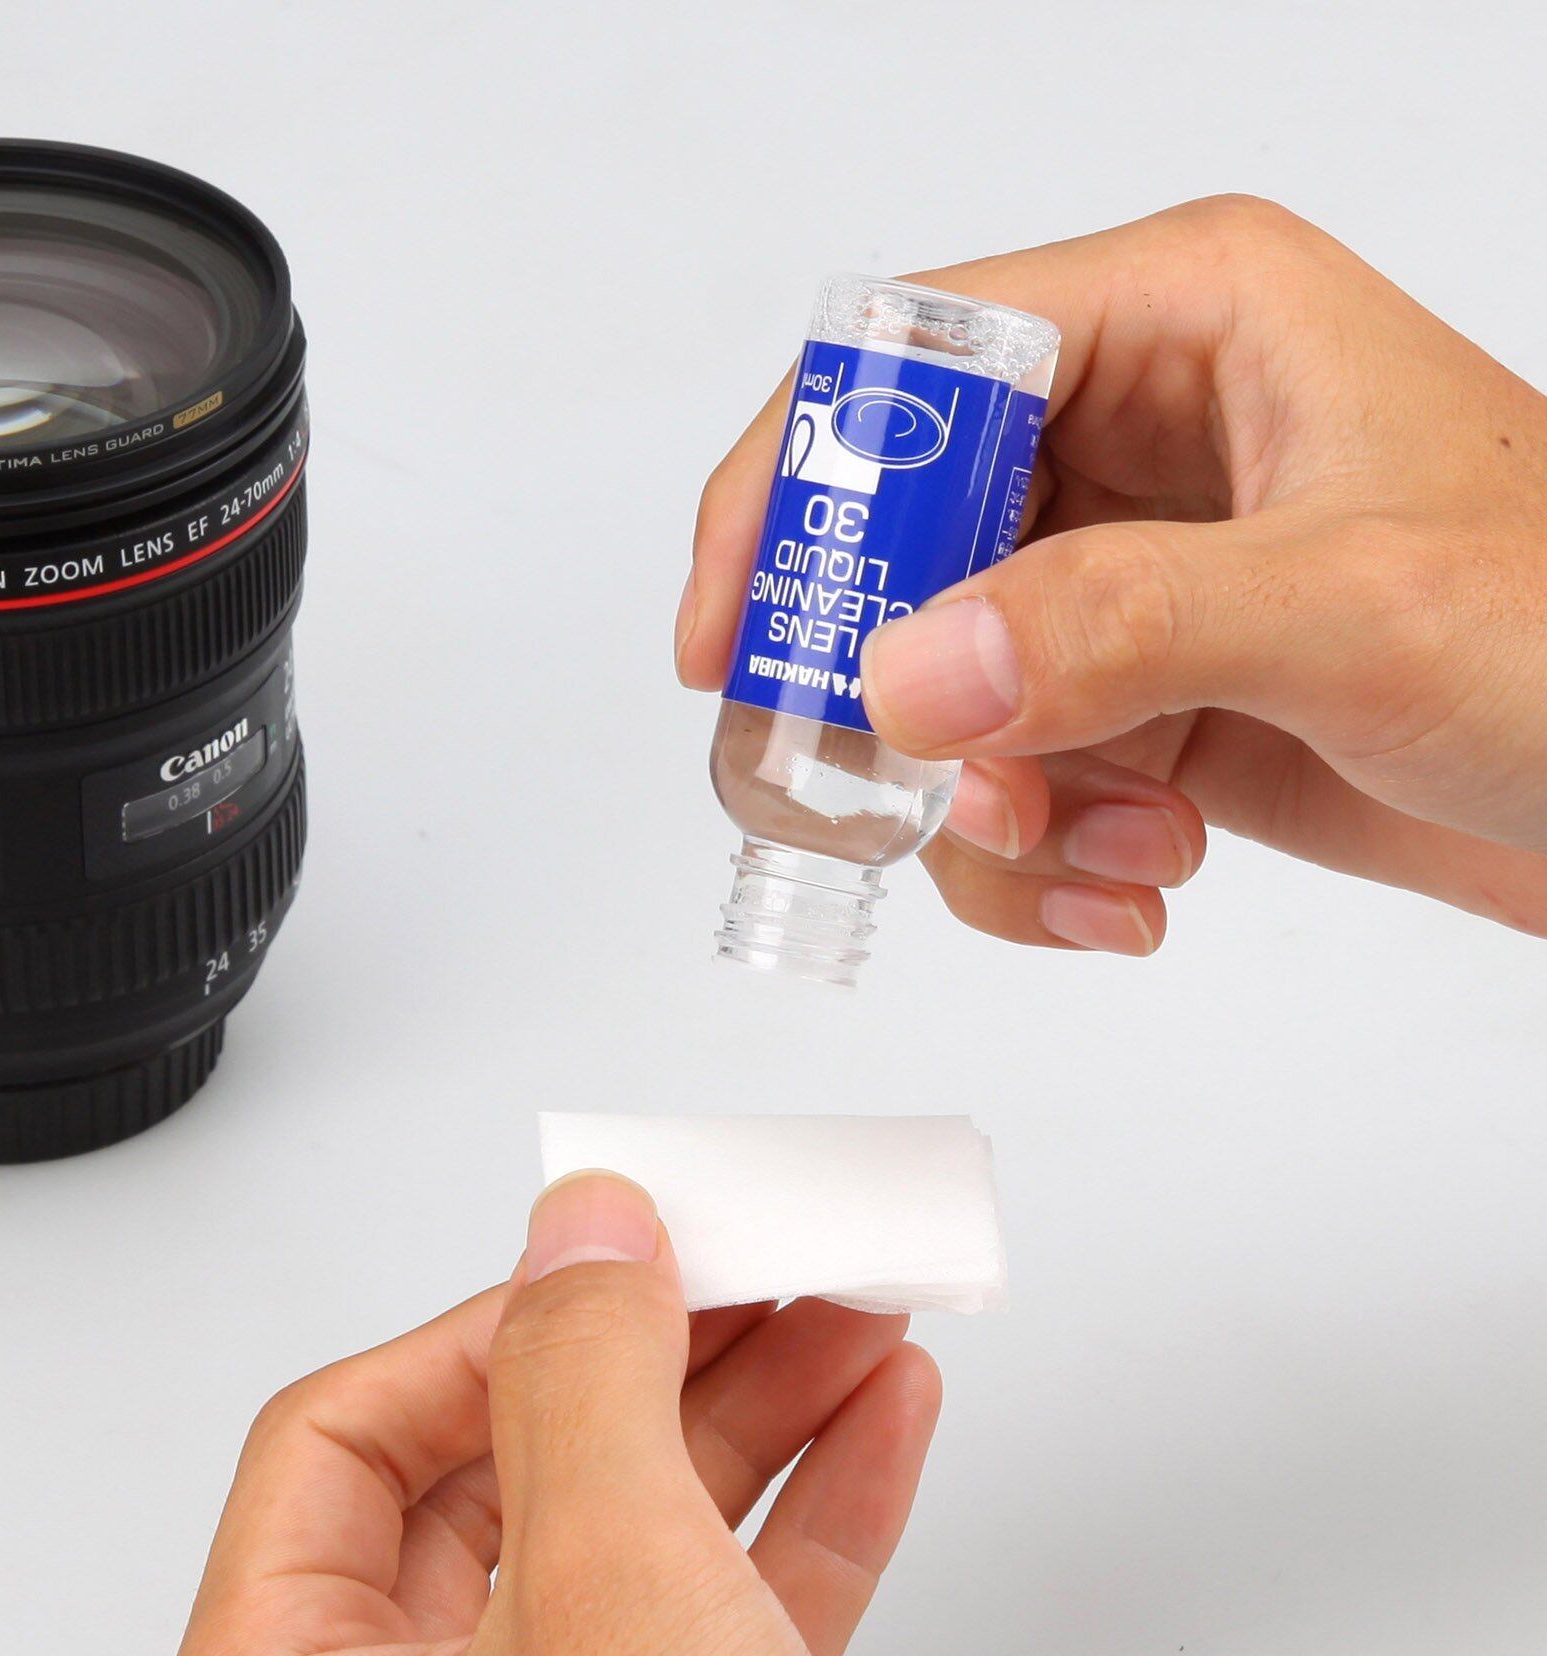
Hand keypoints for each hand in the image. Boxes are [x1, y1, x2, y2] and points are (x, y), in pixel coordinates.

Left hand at [149, 1171, 939, 1655]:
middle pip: (500, 1483)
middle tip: (748, 1268)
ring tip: (847, 1322)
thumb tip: (580, 1230)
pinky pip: (699, 1633)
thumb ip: (585, 1374)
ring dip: (741, 1426)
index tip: (610, 1262)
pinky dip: (784, 1527)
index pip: (347, 1440)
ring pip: (616, 1550)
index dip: (486, 1327)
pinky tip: (870, 1430)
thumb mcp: (615, 1592)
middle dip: (650, 1363)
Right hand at [677, 195, 1546, 951]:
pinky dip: (1038, 858)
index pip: (913, 361)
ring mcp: (1132, 583)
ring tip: (1118, 853)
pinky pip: (1005, 779)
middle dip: (891, 698)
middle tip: (904, 793)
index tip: (741, 635)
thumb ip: (1125, 623)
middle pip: (898, 548)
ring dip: (988, 806)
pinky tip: (1138, 885)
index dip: (802, 485)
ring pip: (938, 691)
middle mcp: (1139, 443)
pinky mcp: (1141, 700)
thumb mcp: (1362, 608)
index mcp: (1185, 322)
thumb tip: (907, 672)